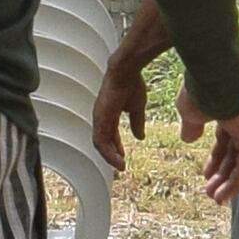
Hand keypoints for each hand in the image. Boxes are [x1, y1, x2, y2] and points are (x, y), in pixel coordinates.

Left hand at [91, 54, 149, 172]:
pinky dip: (107, 152)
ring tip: (119, 166)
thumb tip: (140, 137)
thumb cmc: (132, 84)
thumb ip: (137, 123)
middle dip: (110, 155)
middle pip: (102, 141)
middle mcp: (101, 117)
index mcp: (109, 113)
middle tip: (119, 165)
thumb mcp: (136, 108)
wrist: (126, 72)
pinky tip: (117, 159)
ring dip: (109, 156)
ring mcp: (99, 118)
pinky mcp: (100, 118)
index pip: (109, 135)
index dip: (115, 146)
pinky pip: (100, 140)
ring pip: (100, 143)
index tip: (122, 156)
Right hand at [188, 91, 238, 203]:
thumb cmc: (199, 89)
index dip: (216, 160)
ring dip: (230, 182)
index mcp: (229, 113)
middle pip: (235, 154)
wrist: (210, 77)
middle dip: (222, 174)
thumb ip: (190, 126)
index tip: (206, 174)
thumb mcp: (189, 112)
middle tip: (211, 192)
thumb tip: (188, 138)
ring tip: (216, 199)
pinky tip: (225, 194)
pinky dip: (238, 181)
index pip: (225, 141)